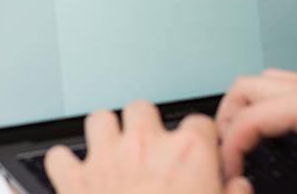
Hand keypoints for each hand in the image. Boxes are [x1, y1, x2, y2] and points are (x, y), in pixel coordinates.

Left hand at [45, 100, 246, 193]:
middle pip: (142, 109)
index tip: (199, 155)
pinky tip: (76, 177)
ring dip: (105, 135)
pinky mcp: (74, 180)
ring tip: (114, 154)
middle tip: (151, 151)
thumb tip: (237, 187)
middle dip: (146, 126)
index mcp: (188, 153)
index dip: (200, 140)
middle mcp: (144, 146)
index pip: (199, 123)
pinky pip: (59, 157)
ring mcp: (106, 159)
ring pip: (100, 120)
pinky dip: (65, 165)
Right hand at [217, 70, 296, 193]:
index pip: (248, 117)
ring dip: (243, 106)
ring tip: (242, 139)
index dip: (230, 147)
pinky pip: (282, 87)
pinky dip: (265, 104)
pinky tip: (279, 130)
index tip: (231, 175)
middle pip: (243, 88)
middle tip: (227, 154)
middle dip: (225, 120)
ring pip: (261, 82)